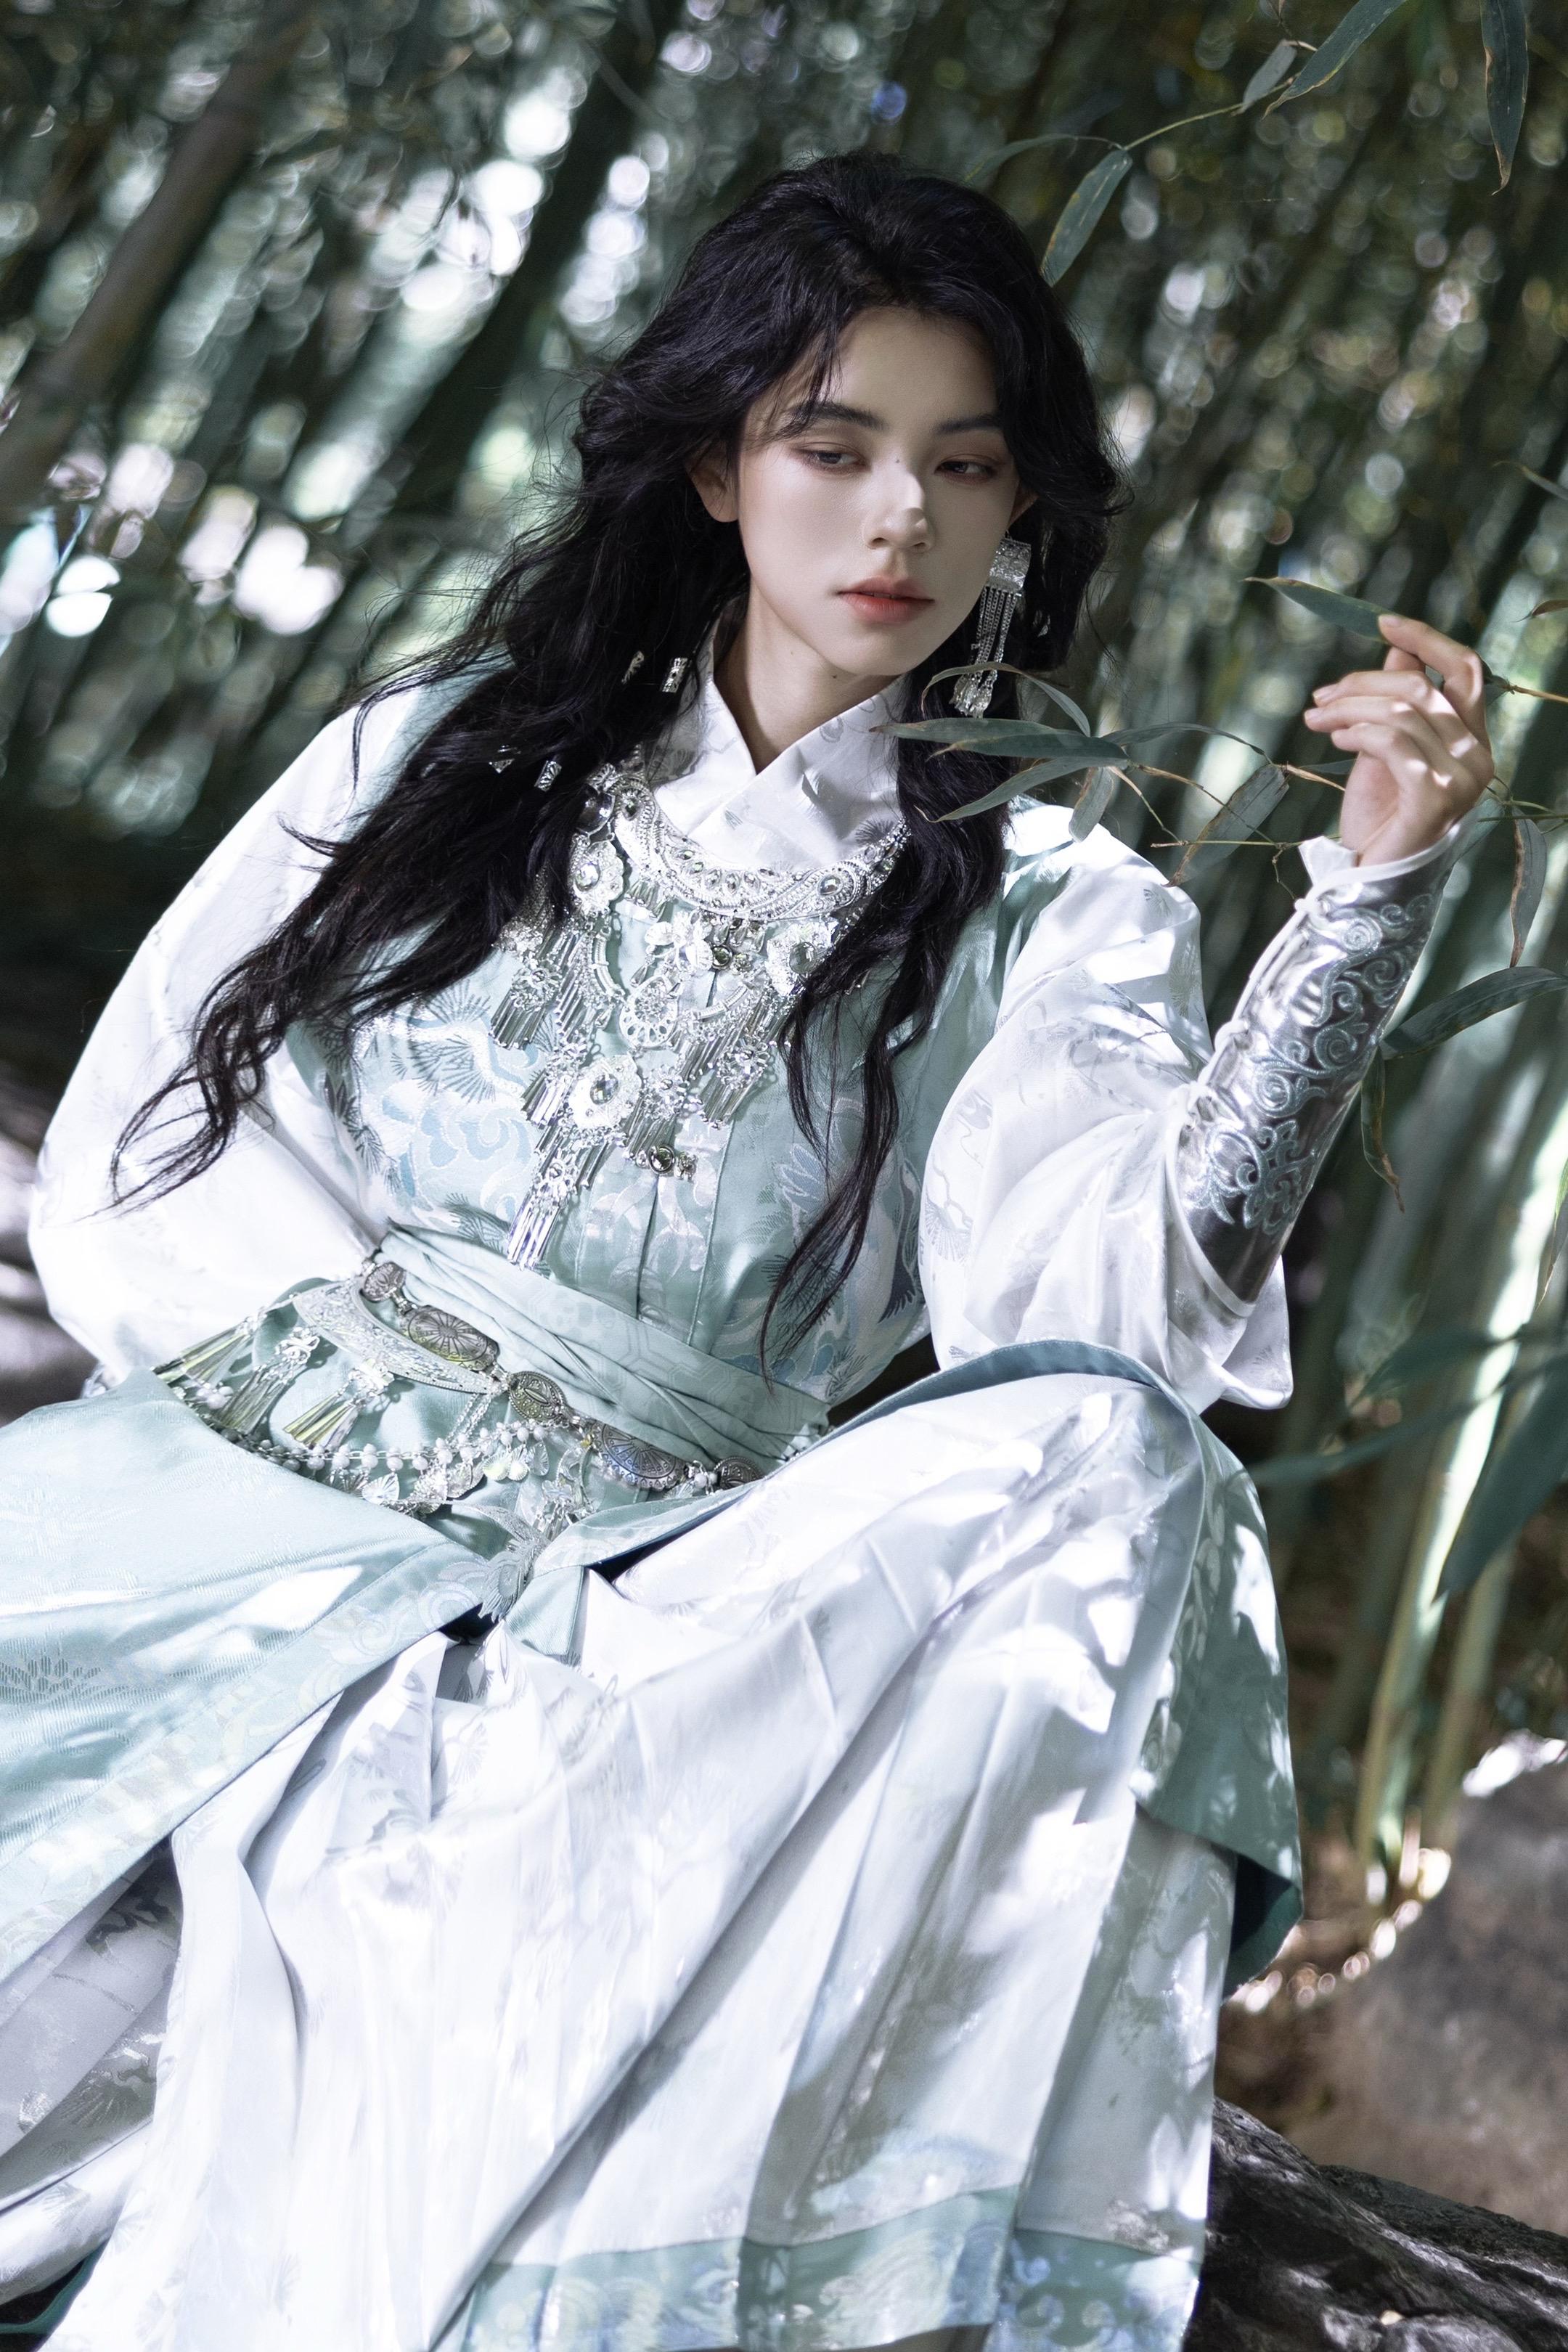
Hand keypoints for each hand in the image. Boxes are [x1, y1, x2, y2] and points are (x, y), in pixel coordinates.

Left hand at [1301, 613, 1493, 865]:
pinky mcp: (1434, 798)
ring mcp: (1461, 779)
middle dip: (1363, 683)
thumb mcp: (1384, 751)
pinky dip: (1357, 733)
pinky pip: (1393, 742)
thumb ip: (1396, 705)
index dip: (1427, 639)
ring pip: (1403, 712)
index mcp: (1473, 740)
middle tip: (1321, 697)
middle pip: (1422, 688)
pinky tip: (1335, 741)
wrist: (1372, 879)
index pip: (1465, 671)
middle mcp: (1478, 756)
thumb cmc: (1380, 819)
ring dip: (1349, 708)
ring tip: (1316, 720)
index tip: (1384, 622)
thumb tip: (1396, 655)